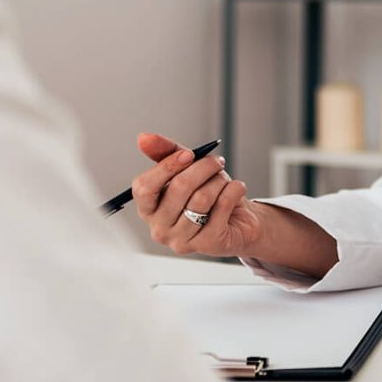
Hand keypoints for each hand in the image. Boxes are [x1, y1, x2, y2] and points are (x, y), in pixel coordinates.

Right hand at [133, 133, 262, 256]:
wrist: (238, 219)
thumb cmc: (207, 192)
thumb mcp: (186, 169)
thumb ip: (165, 152)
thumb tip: (143, 138)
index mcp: (149, 209)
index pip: (144, 187)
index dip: (168, 165)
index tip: (189, 154)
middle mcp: (160, 229)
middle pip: (178, 188)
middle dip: (203, 167)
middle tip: (216, 162)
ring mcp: (182, 240)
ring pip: (202, 197)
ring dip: (219, 180)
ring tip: (224, 180)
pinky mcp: (207, 244)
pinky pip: (222, 206)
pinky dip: (234, 190)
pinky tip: (236, 189)